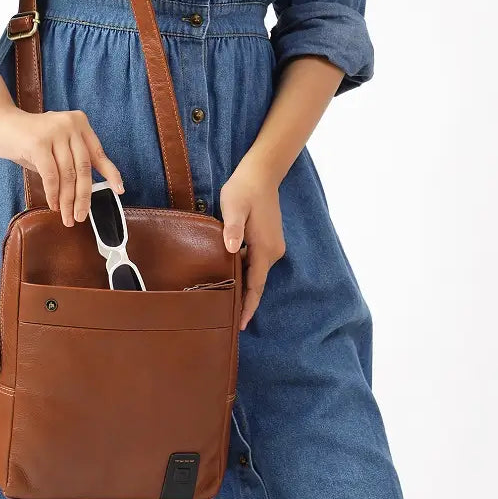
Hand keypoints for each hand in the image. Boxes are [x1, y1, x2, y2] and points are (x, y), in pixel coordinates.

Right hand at [0, 106, 124, 226]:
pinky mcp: (38, 142)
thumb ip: (70, 161)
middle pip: (84, 168)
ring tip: (66, 215)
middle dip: (83, 196)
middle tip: (80, 216)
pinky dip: (53, 193)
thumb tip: (84, 192)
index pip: (98, 153)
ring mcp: (55, 132)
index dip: (110, 173)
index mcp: (79, 123)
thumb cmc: (26, 139)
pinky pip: (51, 175)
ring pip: (69, 174)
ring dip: (67, 200)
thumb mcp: (55, 147)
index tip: (119, 190)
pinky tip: (53, 204)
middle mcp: (71, 124)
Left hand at [219, 161, 285, 331]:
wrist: (261, 173)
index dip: (248, 306)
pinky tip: (229, 274)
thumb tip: (232, 249)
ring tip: (225, 302)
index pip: (256, 285)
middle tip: (226, 319)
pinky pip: (256, 262)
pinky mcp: (268, 239)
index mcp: (265, 249)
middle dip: (245, 301)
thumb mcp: (234, 207)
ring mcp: (272, 245)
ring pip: (256, 273)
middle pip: (257, 283)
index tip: (240, 325)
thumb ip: (232, 228)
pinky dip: (244, 272)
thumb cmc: (244, 189)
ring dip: (243, 286)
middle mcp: (272, 251)